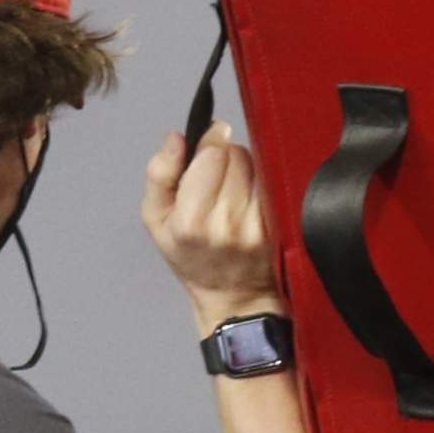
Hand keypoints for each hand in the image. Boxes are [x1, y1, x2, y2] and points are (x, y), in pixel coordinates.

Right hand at [144, 124, 278, 326]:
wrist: (234, 295)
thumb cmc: (190, 255)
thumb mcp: (156, 218)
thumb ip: (160, 173)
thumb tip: (177, 137)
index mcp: (191, 220)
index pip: (212, 154)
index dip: (210, 141)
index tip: (208, 139)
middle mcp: (226, 223)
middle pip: (236, 154)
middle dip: (225, 153)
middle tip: (216, 170)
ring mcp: (256, 226)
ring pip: (256, 165)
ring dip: (244, 166)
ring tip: (232, 188)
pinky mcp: (277, 226)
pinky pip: (271, 183)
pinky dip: (260, 182)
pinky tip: (248, 200)